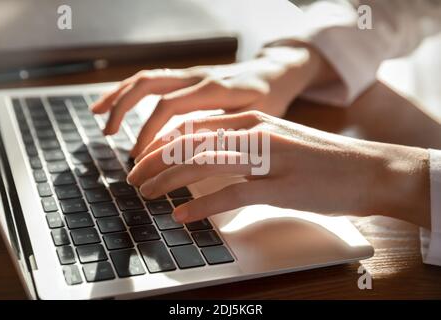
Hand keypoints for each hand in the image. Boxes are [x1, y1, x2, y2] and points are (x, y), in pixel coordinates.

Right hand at [91, 43, 330, 157]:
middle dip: (124, 110)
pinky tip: (116, 103)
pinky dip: (131, 91)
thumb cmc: (270, 99)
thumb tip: (194, 161)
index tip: (139, 158)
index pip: (168, 108)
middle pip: (149, 85)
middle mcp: (197, 76)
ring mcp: (191, 74)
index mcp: (213, 88)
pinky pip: (153, 79)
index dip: (149, 133)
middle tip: (109, 136)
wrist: (276, 72)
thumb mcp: (256, 120)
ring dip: (120, 96)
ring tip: (99, 117)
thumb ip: (226, 134)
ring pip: (146, 78)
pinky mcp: (188, 77)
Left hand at [127, 111, 430, 228]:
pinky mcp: (279, 186)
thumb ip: (242, 143)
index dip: (161, 143)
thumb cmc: (320, 159)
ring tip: (146, 193)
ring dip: (167, 179)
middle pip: (189, 142)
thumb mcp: (276, 140)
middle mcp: (255, 132)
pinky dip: (201, 203)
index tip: (143, 158)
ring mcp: (267, 158)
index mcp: (253, 118)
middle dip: (154, 161)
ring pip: (202, 163)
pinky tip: (182, 213)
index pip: (193, 126)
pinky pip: (231, 193)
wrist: (367, 169)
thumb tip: (206, 156)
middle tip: (133, 178)